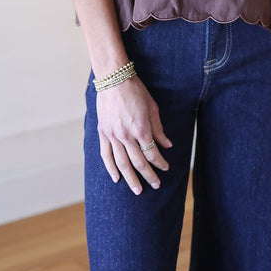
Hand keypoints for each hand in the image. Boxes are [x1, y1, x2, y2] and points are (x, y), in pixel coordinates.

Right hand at [96, 76, 172, 194]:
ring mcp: (113, 135)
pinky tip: (116, 178)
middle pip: (139, 162)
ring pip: (122, 163)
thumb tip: (167, 145)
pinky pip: (106, 155)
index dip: (160, 163)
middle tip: (155, 185)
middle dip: (148, 175)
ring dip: (130, 178)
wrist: (114, 79)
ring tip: (137, 190)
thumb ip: (159, 129)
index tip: (166, 168)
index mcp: (141, 129)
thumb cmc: (136, 91)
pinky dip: (111, 168)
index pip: (152, 153)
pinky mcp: (103, 133)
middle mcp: (126, 135)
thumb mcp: (152, 108)